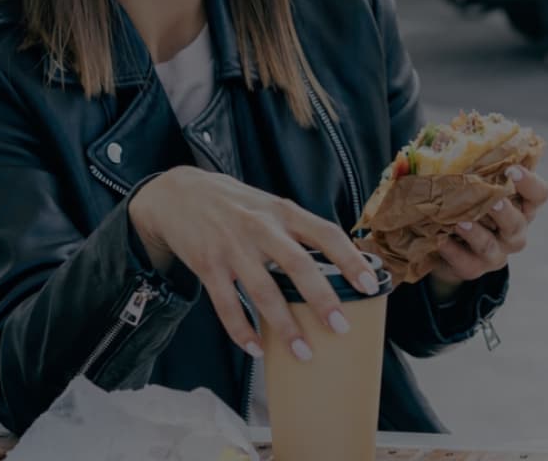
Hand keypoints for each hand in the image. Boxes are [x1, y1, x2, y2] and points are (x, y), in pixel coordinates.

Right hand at [129, 166, 379, 362]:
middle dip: (321, 298)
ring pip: (263, 291)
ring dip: (284, 326)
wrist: (178, 194)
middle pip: (298, 265)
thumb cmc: (236, 205)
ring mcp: (232, 247)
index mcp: (285, 212)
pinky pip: (226, 305)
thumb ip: (299, 231)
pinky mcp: (207, 266)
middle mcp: (261, 227)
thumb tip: (338, 265)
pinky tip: (257, 348)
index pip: (326, 233)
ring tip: (303, 352)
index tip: (369, 284)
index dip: (350, 258)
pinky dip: (242, 330)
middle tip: (341, 327)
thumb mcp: (272, 207)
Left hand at [426, 166, 547, 293]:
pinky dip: (454, 253)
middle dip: (505, 212)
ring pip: (492, 247)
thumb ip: (478, 166)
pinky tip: (442, 241)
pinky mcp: (476, 268)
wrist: (452, 244)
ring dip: (477, 234)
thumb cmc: (470, 204)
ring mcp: (498, 252)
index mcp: (522, 205)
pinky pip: (468, 264)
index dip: (530, 183)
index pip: (540, 194)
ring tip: (460, 222)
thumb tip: (454, 134)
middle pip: (519, 223)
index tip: (512, 170)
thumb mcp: (479, 185)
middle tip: (493, 201)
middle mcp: (515, 230)